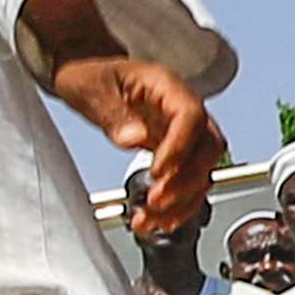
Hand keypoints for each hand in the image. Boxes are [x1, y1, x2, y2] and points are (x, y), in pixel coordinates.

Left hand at [51, 53, 215, 242]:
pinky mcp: (174, 151)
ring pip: (201, 170)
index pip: (190, 116)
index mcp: (166, 86)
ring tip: (153, 220)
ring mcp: (182, 131)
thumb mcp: (91, 87)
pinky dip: (177, 203)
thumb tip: (134, 138)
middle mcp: (182, 109)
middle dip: (185, 181)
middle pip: (205, 148)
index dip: (180, 147)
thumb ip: (113, 113)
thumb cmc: (90, 74)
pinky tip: (159, 220)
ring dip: (182, 200)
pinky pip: (187, 179)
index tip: (158, 171)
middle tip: (156, 202)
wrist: (89, 75)